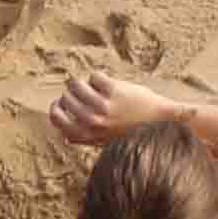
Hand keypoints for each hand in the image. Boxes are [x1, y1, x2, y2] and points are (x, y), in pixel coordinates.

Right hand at [49, 72, 191, 150]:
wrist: (161, 122)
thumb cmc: (133, 132)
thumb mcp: (105, 142)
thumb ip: (85, 138)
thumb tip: (64, 137)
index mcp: (87, 135)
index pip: (56, 119)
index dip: (56, 108)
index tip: (61, 103)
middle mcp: (92, 122)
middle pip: (66, 98)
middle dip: (73, 93)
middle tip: (86, 94)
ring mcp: (102, 106)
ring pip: (76, 84)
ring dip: (84, 83)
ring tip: (95, 86)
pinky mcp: (113, 91)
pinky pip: (94, 76)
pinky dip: (99, 77)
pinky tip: (109, 85)